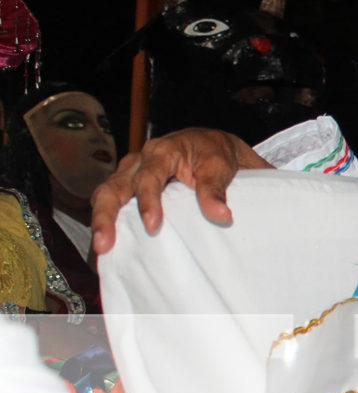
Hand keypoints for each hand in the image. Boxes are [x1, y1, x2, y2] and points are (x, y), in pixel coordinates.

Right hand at [90, 129, 270, 254]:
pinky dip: (108, 221)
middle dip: (105, 216)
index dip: (148, 202)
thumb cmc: (213, 153)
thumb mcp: (219, 166)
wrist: (210, 145)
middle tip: (103, 244)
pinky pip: (112, 201)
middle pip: (113, 187)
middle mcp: (139, 161)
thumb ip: (215, 190)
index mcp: (161, 152)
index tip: (152, 226)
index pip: (148, 177)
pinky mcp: (129, 185)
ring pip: (107, 194)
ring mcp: (130, 173)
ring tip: (102, 248)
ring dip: (101, 221)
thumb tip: (221, 216)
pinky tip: (110, 243)